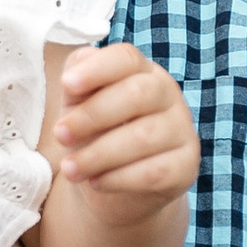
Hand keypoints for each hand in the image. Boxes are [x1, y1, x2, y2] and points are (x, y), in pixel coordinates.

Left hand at [49, 42, 199, 225]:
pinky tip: (95, 182)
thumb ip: (77, 85)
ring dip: (98, 154)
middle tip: (60, 135)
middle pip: (137, 93)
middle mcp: (168, 95)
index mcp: (141, 71)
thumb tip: (79, 66)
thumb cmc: (95, 135)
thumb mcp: (78, 107)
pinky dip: (118, 178)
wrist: (115, 187)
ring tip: (70, 168)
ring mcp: (182, 130)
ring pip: (143, 137)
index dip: (97, 69)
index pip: (126, 58)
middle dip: (92, 115)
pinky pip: (154, 172)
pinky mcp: (185, 166)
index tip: (66, 84)